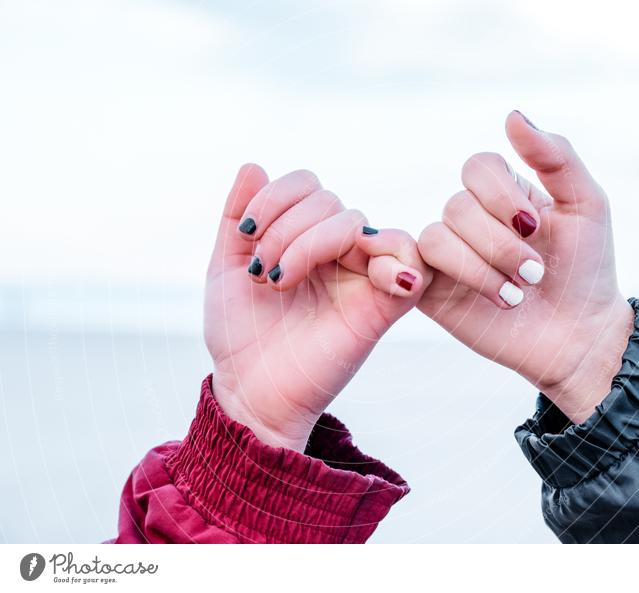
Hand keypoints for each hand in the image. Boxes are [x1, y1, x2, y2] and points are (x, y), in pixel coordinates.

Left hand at [204, 164, 427, 450]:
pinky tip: (364, 275)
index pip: (307, 185)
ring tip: (284, 282)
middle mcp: (336, 251)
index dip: (275, 198)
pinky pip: (411, 260)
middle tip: (264, 274)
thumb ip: (238, 218)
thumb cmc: (240, 335)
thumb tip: (253, 164)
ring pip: (356, 222)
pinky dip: (393, 258)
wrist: (251, 390)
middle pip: (329, 201)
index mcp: (303, 237)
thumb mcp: (225, 267)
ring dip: (311, 242)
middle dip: (285, 230)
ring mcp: (361, 274)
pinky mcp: (384, 304)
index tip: (247, 237)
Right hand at [417, 111, 633, 423]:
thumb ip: (555, 156)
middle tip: (536, 274)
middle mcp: (471, 221)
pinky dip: (445, 277)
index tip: (538, 227)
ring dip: (482, 268)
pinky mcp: (431, 290)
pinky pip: (411, 267)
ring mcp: (449, 255)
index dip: (501, 195)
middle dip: (501, 244)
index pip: (478, 167)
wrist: (578, 338)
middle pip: (458, 206)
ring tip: (516, 295)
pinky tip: (486, 296)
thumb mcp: (586, 205)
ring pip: (437, 237)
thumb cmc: (586, 271)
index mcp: (504, 195)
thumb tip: (511, 116)